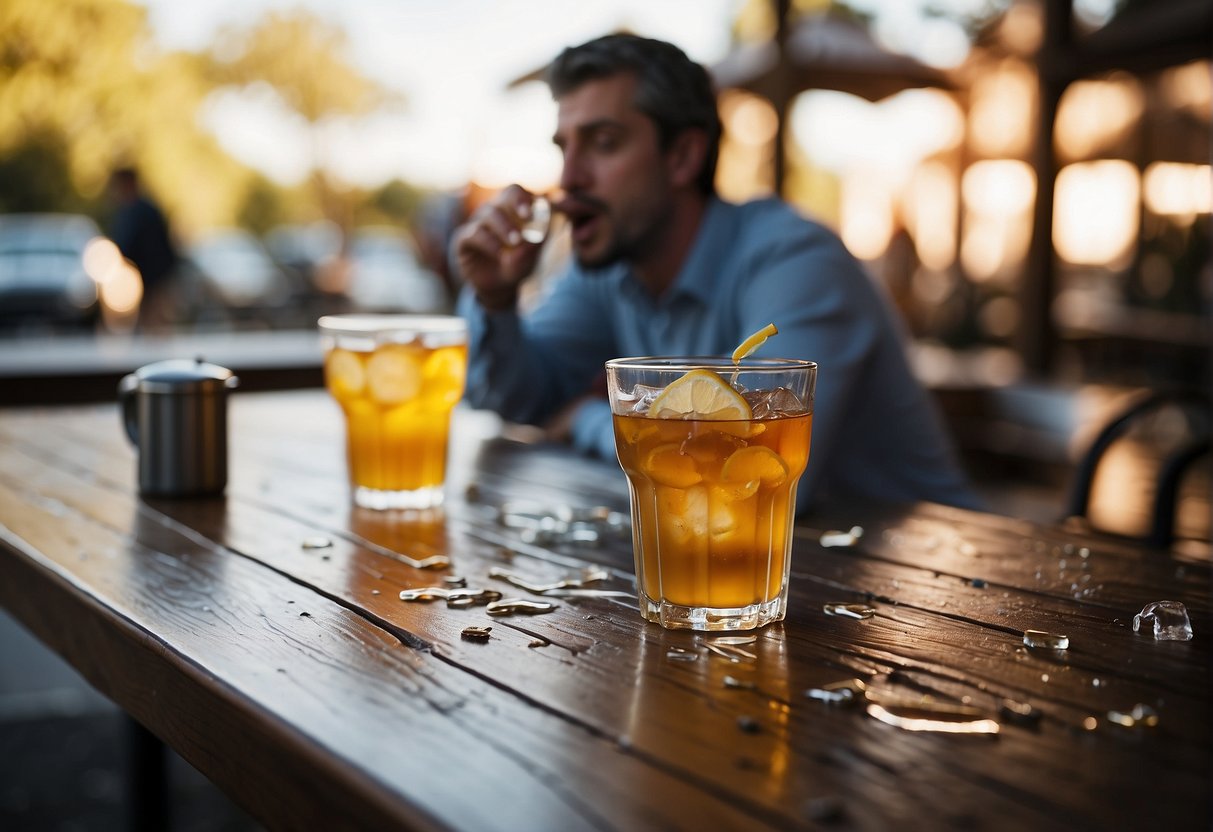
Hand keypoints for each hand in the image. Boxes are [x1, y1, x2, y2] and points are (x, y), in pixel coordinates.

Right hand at [452, 185, 544, 310]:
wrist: (498, 287)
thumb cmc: (518, 264)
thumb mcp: (530, 256)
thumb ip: (536, 243)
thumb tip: (539, 232)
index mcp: (514, 209)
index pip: (518, 192)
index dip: (526, 197)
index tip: (534, 211)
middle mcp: (496, 210)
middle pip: (506, 195)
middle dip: (517, 203)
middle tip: (527, 217)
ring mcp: (479, 222)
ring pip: (491, 214)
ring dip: (505, 226)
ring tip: (516, 242)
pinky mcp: (464, 238)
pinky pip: (475, 233)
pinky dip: (489, 242)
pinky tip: (499, 253)